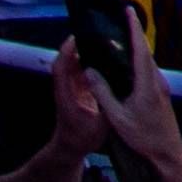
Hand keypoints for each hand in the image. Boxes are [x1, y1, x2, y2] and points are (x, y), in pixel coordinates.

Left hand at [45, 39, 107, 156]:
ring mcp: (70, 88)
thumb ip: (108, 110)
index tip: (75, 37)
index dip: (65, 51)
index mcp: (66, 95)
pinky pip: (80, 71)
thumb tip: (121, 91)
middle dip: (77, 45)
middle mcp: (66, 88)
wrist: (70, 148)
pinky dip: (89, 61)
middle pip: (66, 61)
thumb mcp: (99, 127)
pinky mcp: (77, 90)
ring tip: (103, 41)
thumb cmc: (82, 139)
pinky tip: (105, 58)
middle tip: (95, 32)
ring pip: (73, 64)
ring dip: (84, 52)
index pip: (60, 68)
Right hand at [87, 9, 181, 171]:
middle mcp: (157, 80)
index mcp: (147, 82)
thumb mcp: (117, 117)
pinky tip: (128, 64)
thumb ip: (103, 94)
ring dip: (136, 47)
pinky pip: (148, 70)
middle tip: (121, 17)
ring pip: (147, 61)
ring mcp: (161, 86)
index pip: (140, 49)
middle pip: (144, 51)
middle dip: (133, 33)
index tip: (127, 11)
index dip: (133, 28)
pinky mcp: (160, 92)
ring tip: (122, 36)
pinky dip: (138, 61)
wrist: (168, 152)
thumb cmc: (144, 136)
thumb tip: (90, 72)